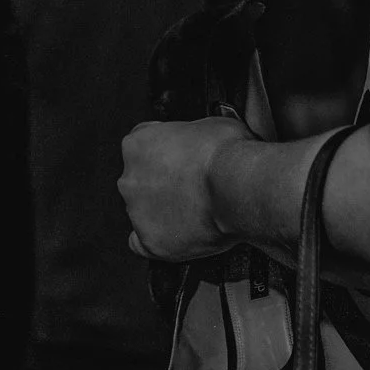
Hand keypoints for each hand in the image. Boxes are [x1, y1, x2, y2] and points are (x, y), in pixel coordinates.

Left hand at [120, 115, 250, 262]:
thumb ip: (191, 134)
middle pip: (141, 182)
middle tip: (191, 190)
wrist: (238, 186)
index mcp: (137, 144)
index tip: (179, 164)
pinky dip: (160, 243)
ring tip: (197, 213)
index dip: (164, 157)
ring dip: (164, 214)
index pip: (142, 150)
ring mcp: (137, 210)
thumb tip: (205, 139)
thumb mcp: (209, 124)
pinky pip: (144, 245)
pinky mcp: (150, 239)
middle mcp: (130, 178)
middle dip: (163, 186)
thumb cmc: (227, 155)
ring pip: (144, 213)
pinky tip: (177, 238)